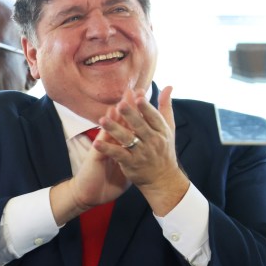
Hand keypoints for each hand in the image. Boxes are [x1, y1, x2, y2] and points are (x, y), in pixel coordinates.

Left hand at [94, 86, 188, 215]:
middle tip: (119, 104)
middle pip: (140, 126)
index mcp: (161, 131)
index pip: (153, 117)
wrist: (163, 180)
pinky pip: (118, 155)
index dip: (146, 108)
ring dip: (114, 129)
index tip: (139, 96)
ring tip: (102, 120)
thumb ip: (165, 106)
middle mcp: (152, 141)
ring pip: (127, 139)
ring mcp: (141, 153)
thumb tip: (168, 86)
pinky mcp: (131, 164)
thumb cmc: (164, 150)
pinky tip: (96, 143)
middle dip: (130, 115)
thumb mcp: (168, 128)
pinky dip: (107, 149)